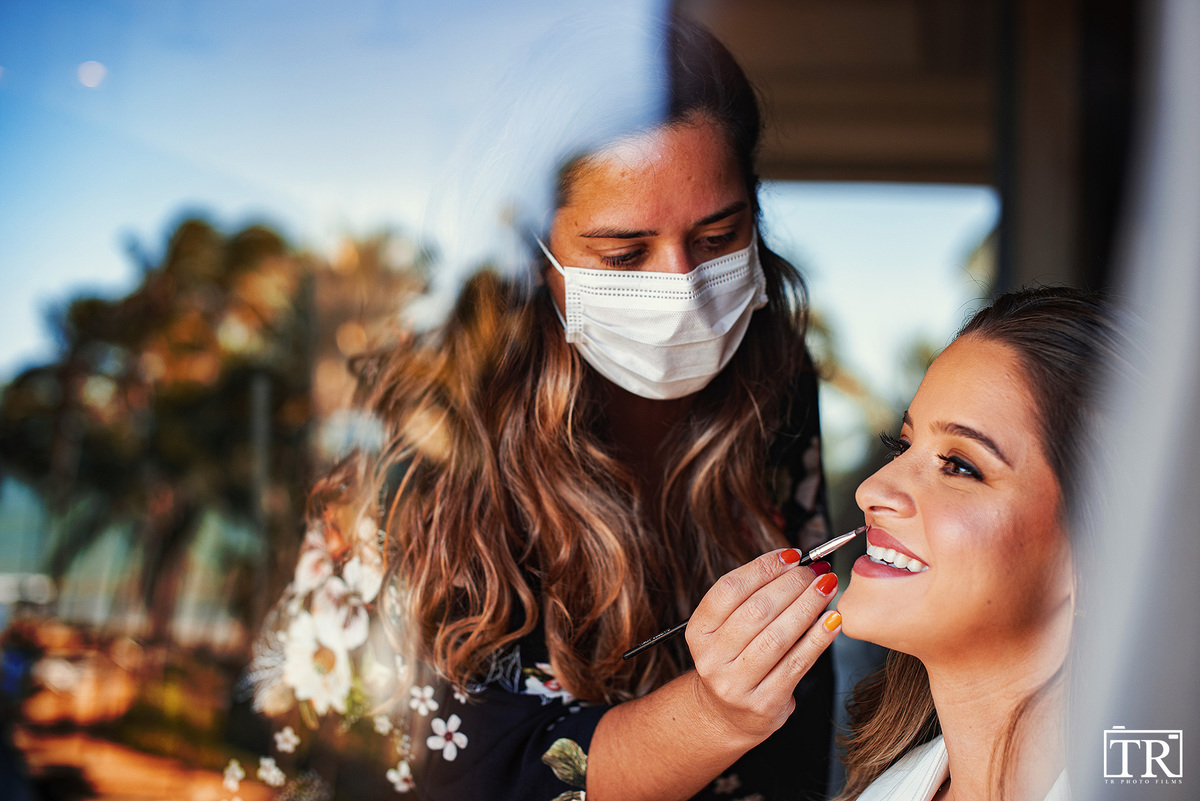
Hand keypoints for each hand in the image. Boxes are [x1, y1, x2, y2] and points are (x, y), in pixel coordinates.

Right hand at [685, 548, 840, 743]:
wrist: (727, 715)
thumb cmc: (735, 660)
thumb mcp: (727, 629)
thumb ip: (752, 597)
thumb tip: (793, 561)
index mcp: (698, 632)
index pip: (729, 589)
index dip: (762, 568)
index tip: (791, 555)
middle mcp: (711, 658)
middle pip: (756, 610)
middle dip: (792, 584)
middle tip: (815, 571)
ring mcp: (735, 684)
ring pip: (778, 636)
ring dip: (808, 606)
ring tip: (826, 587)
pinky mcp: (764, 703)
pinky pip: (797, 663)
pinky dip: (818, 638)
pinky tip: (832, 620)